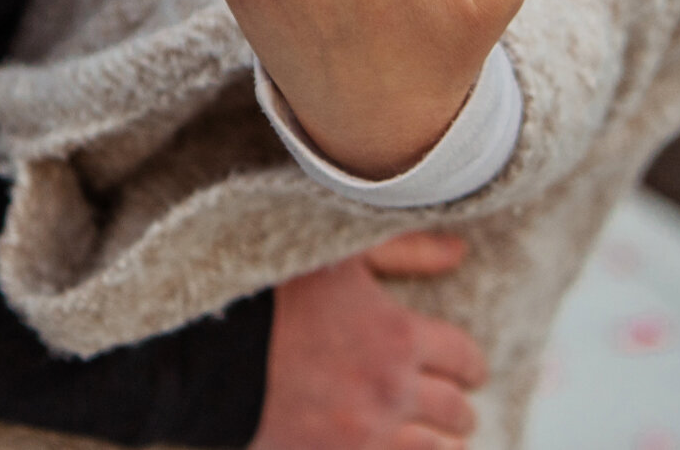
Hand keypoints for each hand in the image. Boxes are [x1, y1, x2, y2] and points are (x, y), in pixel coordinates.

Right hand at [256, 232, 485, 449]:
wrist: (209, 353)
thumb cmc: (274, 293)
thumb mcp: (342, 256)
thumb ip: (406, 250)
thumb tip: (459, 251)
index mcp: (398, 338)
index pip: (463, 360)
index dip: (470, 364)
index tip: (469, 369)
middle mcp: (389, 391)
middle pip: (454, 411)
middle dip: (459, 407)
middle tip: (458, 406)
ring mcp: (363, 435)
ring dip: (440, 443)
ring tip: (439, 439)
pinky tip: (399, 449)